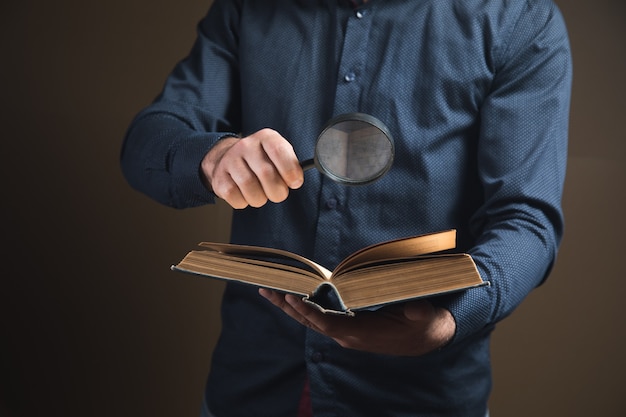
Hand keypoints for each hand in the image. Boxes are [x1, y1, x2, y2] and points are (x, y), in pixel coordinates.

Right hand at [201, 129, 303, 208]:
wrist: (227, 158)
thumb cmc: (260, 161)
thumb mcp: (277, 154)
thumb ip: (290, 164)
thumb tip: (296, 180)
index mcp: (265, 137)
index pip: (279, 151)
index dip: (290, 170)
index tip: (295, 182)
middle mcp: (246, 146)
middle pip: (266, 173)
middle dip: (277, 191)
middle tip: (278, 193)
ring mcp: (230, 161)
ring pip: (250, 187)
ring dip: (260, 198)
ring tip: (261, 194)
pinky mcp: (219, 177)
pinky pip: (235, 197)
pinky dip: (244, 202)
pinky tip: (245, 195)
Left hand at [259, 289, 455, 355]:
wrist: (425, 339)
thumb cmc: (422, 325)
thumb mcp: (424, 317)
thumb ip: (418, 312)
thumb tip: (415, 308)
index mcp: (362, 333)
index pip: (329, 323)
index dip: (310, 311)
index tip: (293, 297)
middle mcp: (347, 335)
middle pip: (311, 321)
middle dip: (288, 306)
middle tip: (266, 290)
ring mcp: (345, 333)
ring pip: (311, 320)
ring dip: (290, 307)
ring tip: (269, 292)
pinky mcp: (346, 327)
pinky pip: (319, 317)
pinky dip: (303, 307)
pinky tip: (291, 296)